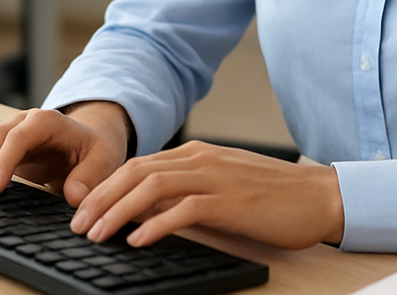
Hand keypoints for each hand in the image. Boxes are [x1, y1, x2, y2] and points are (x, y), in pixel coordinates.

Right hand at [0, 103, 131, 207]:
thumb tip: (74, 194)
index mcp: (48, 122)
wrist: (90, 140)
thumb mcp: (105, 161)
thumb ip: (91, 177)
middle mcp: (24, 121)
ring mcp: (10, 128)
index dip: (2, 160)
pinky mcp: (1, 140)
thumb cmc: (96, 151)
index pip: (18, 136)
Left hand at [68, 141, 343, 249]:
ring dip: (118, 211)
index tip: (82, 209)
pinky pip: (184, 209)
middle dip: (100, 198)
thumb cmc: (273, 197)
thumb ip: (188, 191)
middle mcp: (201, 159)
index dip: (106, 187)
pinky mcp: (230, 200)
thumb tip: (148, 211)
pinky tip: (138, 241)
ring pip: (152, 187)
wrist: (319, 195)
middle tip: (77, 224)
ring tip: (97, 234)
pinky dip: (156, 224)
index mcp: (197, 154)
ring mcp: (215, 177)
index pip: (139, 165)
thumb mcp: (222, 186)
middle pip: (136, 172)